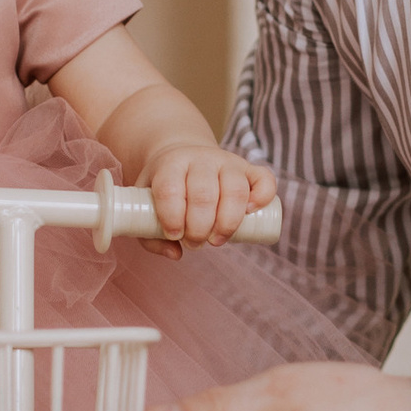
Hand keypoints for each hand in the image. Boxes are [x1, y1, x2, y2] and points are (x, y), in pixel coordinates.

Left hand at [139, 141, 277, 255]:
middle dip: (199, 229)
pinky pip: (264, 180)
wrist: (182, 155)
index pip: (170, 189)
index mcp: (171, 163)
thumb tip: (175, 254)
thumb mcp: (146, 204)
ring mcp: (228, 162)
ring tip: (216, 240)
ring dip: (227, 223)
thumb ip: (151, 234)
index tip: (173, 235)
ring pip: (235, 190)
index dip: (172, 217)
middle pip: (204, 195)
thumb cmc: (164, 187)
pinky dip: (262, 197)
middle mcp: (202, 158)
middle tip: (194, 243)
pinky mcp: (250, 169)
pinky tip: (249, 214)